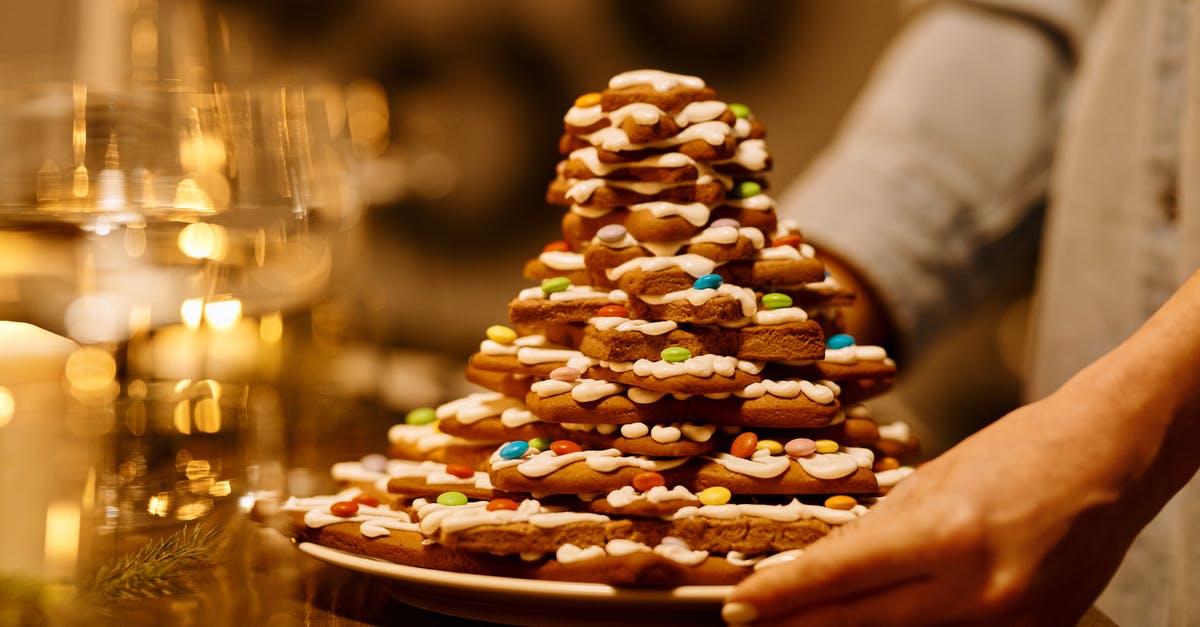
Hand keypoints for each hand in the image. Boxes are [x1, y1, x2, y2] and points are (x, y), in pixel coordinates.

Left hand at [723, 385, 1162, 626]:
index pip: (840, 577)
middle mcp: (978, 590)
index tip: (738, 607)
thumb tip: (823, 572)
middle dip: (801, 625)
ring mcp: (1012, 624)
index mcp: (946, 534)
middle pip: (862, 624)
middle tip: (754, 622)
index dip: (781, 597)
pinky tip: (888, 614)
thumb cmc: (1021, 451)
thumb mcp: (935, 481)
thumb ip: (879, 534)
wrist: (1112, 457)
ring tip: (809, 618)